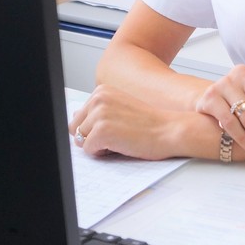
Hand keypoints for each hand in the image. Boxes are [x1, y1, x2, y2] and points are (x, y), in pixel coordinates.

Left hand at [69, 84, 183, 159]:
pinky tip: (121, 144)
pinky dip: (103, 153)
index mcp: (102, 91)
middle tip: (117, 134)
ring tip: (120, 138)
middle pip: (75, 129)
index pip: (79, 117)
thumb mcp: (121, 108)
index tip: (115, 127)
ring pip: (81, 140)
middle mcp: (98, 99)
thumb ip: (97, 110)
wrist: (170, 130)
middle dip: (92, 137)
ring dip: (98, 145)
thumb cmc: (150, 123)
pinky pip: (88, 151)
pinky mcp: (101, 131)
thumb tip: (74, 114)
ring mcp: (99, 114)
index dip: (94, 128)